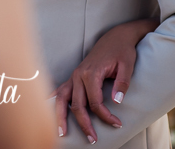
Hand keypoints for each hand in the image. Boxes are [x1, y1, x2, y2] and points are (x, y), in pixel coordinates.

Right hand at [54, 18, 157, 142]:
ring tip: (62, 133)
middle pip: (77, 105)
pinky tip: (47, 108)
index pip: (95, 103)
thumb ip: (122, 84)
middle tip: (92, 139)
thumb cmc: (122, 51)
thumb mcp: (127, 66)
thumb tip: (117, 102)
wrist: (116, 36)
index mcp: (91, 73)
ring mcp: (74, 75)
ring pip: (63, 99)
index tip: (117, 124)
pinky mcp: (74, 76)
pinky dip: (53, 100)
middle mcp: (79, 75)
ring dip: (61, 116)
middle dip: (84, 124)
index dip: (105, 116)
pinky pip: (61, 90)